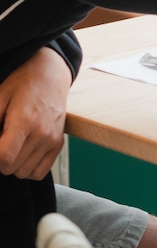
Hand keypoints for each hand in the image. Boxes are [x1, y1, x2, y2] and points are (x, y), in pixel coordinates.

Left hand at [0, 47, 71, 180]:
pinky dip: (28, 168)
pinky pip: (39, 171)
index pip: (4, 158)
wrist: (51, 75)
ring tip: (12, 145)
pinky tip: (24, 153)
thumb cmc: (23, 84)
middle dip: (0, 159)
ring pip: (24, 172)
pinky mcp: (59, 143)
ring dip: (13, 164)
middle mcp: (42, 133)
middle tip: (2, 140)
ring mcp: (52, 139)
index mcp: (25, 121)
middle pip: (11, 168)